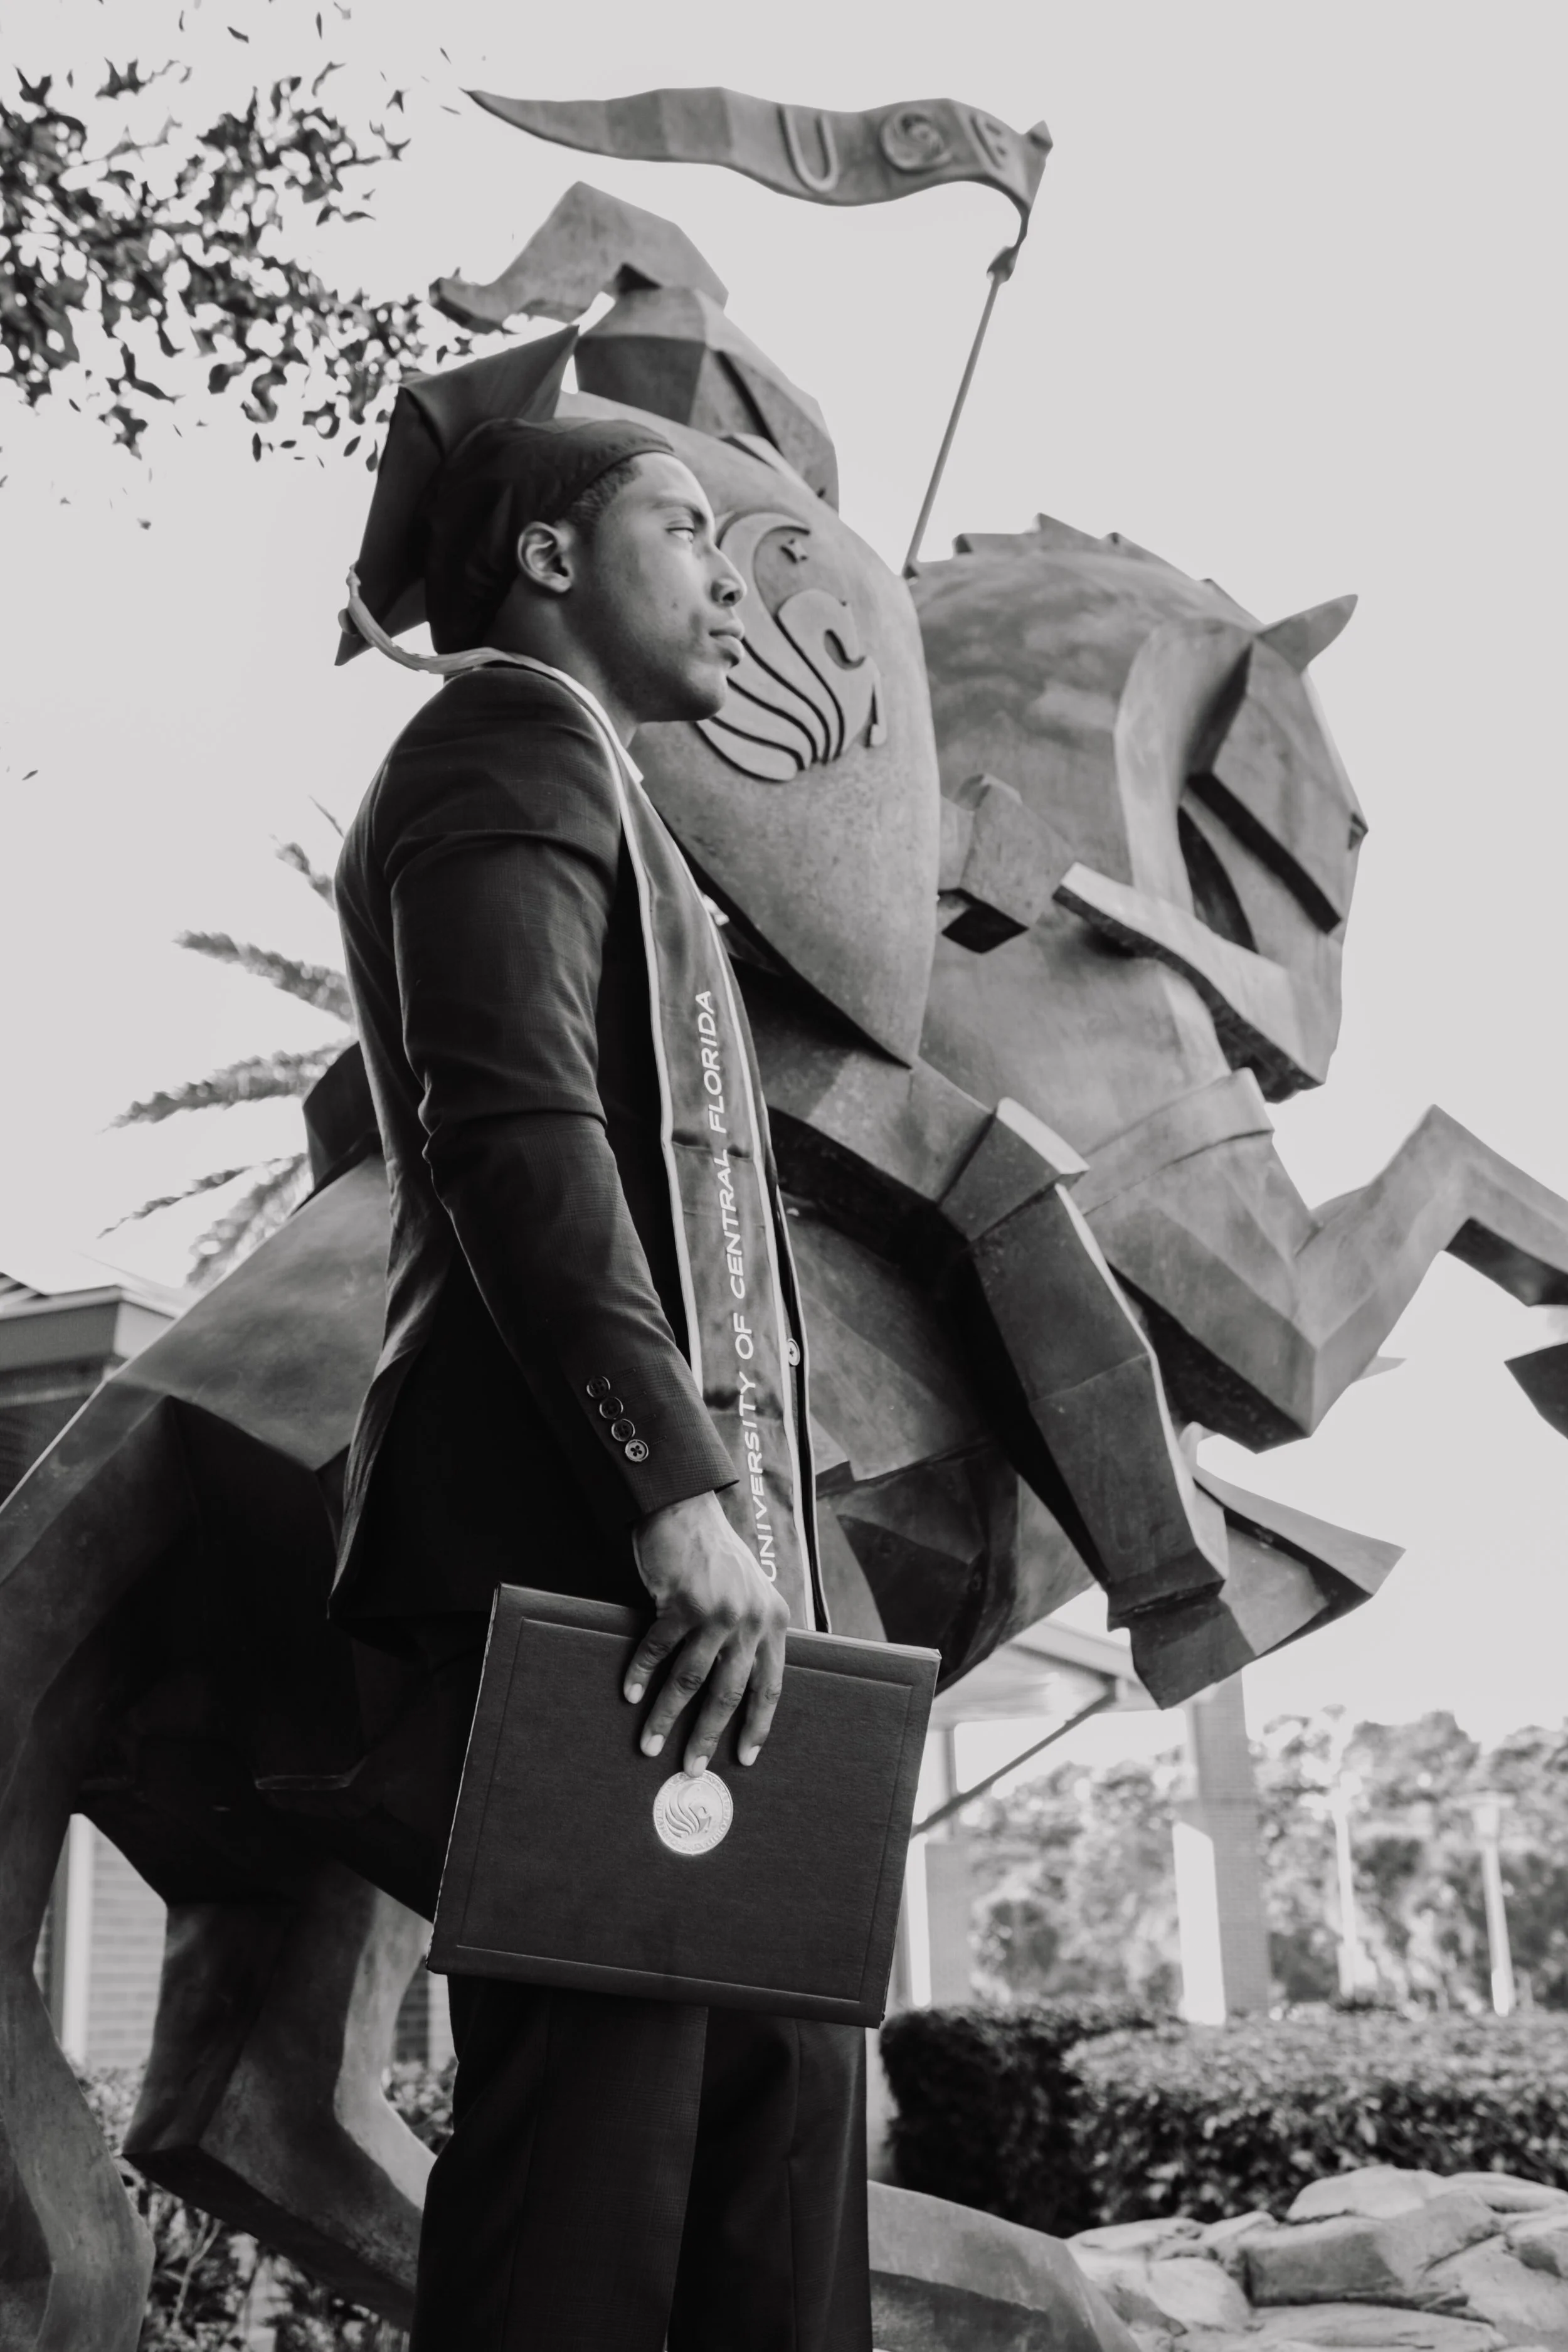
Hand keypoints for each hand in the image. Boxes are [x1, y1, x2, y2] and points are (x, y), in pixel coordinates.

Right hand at [627, 1490, 789, 1773]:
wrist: (686, 1510)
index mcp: (773, 1621)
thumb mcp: (751, 1593)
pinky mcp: (681, 1602)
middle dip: (708, 1736)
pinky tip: (631, 1696)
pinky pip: (658, 1650)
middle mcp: (751, 1619)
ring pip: (690, 1680)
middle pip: (729, 1693)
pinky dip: (642, 1676)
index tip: (745, 1758)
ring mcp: (716, 1611)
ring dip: (667, 1716)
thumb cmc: (715, 1556)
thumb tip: (738, 1691)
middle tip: (692, 1768)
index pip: (771, 1686)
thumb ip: (752, 1634)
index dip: (757, 1725)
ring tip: (651, 1744)